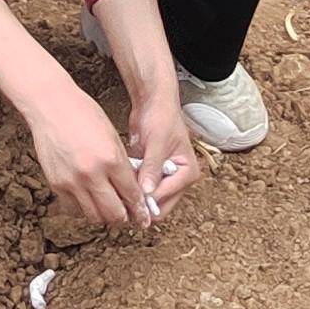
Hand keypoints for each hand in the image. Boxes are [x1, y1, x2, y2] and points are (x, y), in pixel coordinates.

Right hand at [26, 79, 145, 234]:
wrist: (52, 106)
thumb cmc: (84, 115)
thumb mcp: (112, 137)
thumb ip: (122, 166)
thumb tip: (132, 190)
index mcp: (111, 159)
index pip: (131, 195)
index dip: (140, 209)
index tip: (143, 215)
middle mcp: (91, 174)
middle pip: (114, 213)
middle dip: (124, 217)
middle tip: (128, 216)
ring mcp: (72, 182)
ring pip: (94, 216)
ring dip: (104, 215)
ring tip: (109, 208)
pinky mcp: (56, 184)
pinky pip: (74, 209)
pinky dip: (84, 209)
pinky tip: (89, 200)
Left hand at [125, 83, 197, 228]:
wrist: (153, 102)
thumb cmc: (161, 116)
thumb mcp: (157, 142)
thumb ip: (153, 167)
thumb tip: (148, 191)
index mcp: (188, 173)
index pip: (166, 197)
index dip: (147, 198)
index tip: (129, 195)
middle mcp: (179, 179)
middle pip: (160, 205)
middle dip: (142, 202)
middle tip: (122, 195)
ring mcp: (165, 179)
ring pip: (149, 200)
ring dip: (136, 195)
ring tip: (121, 184)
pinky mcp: (152, 175)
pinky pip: (141, 190)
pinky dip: (132, 187)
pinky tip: (122, 178)